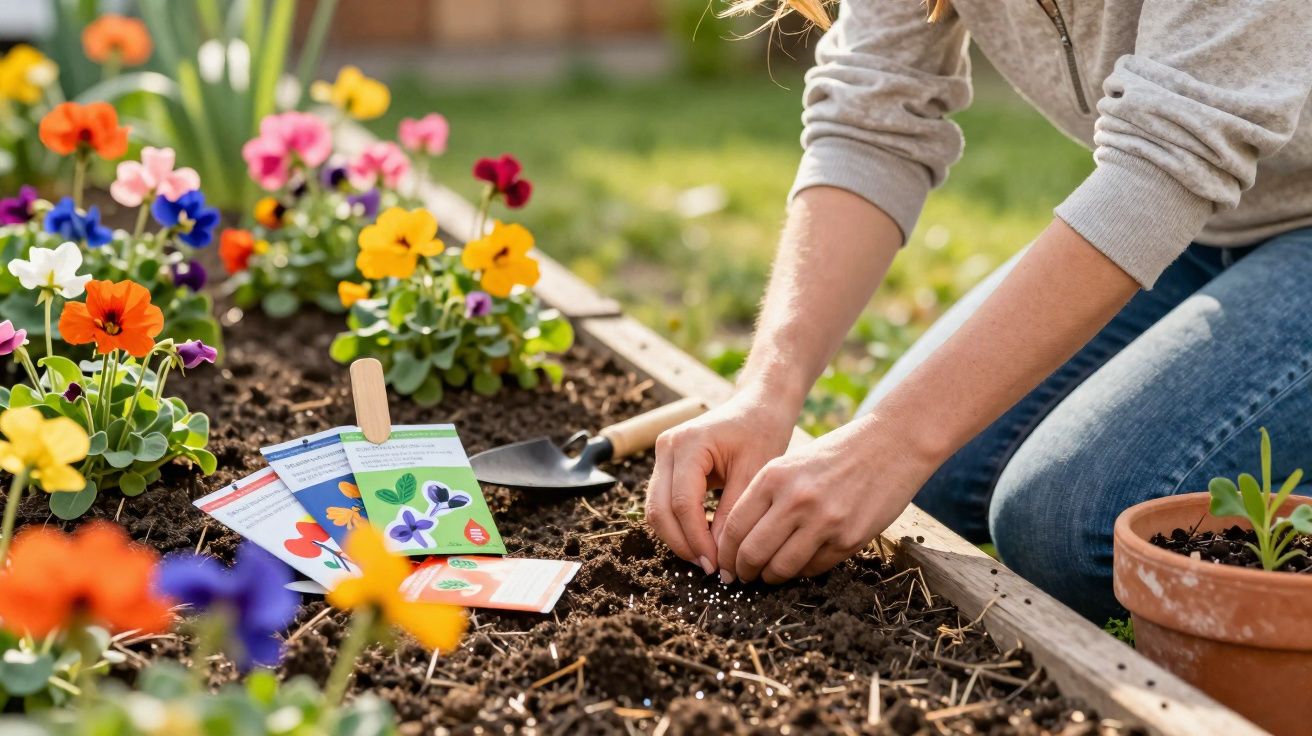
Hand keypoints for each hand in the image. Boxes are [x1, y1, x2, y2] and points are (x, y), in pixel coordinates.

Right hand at [644, 389, 797, 575]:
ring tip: (708, 558)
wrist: (758, 406)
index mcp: (688, 443)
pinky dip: (679, 525)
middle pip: (659, 509)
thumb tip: (720, 557)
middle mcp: (667, 447)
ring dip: (678, 538)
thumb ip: (732, 514)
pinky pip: (663, 503)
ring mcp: (662, 455)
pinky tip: (703, 541)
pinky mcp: (667, 465)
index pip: (682, 503)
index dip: (696, 539)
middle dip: (682, 544)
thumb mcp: (754, 474)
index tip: (717, 564)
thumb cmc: (762, 432)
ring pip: (656, 510)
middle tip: (711, 568)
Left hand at [716, 415, 939, 583]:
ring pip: (781, 567)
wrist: (891, 445)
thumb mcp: (791, 464)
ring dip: (770, 577)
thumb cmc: (836, 455)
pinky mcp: (849, 539)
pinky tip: (798, 565)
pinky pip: (814, 568)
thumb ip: (765, 497)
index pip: (735, 526)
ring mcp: (824, 522)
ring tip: (768, 575)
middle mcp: (796, 500)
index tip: (725, 563)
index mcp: (774, 477)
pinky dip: (801, 572)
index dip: (726, 552)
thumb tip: (738, 539)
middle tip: (742, 576)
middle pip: (752, 552)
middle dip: (742, 571)